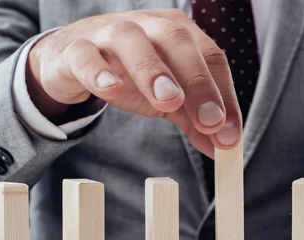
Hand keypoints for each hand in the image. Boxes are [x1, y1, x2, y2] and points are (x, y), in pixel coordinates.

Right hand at [26, 9, 241, 157]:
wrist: (73, 60)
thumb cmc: (129, 74)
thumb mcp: (168, 99)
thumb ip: (195, 121)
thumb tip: (225, 149)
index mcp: (180, 33)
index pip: (211, 59)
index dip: (225, 97)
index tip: (230, 136)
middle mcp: (149, 26)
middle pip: (178, 41)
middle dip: (198, 82)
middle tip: (210, 121)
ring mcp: (110, 33)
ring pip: (132, 41)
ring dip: (153, 71)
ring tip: (168, 102)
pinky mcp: (77, 50)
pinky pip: (86, 56)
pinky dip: (98, 72)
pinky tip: (111, 90)